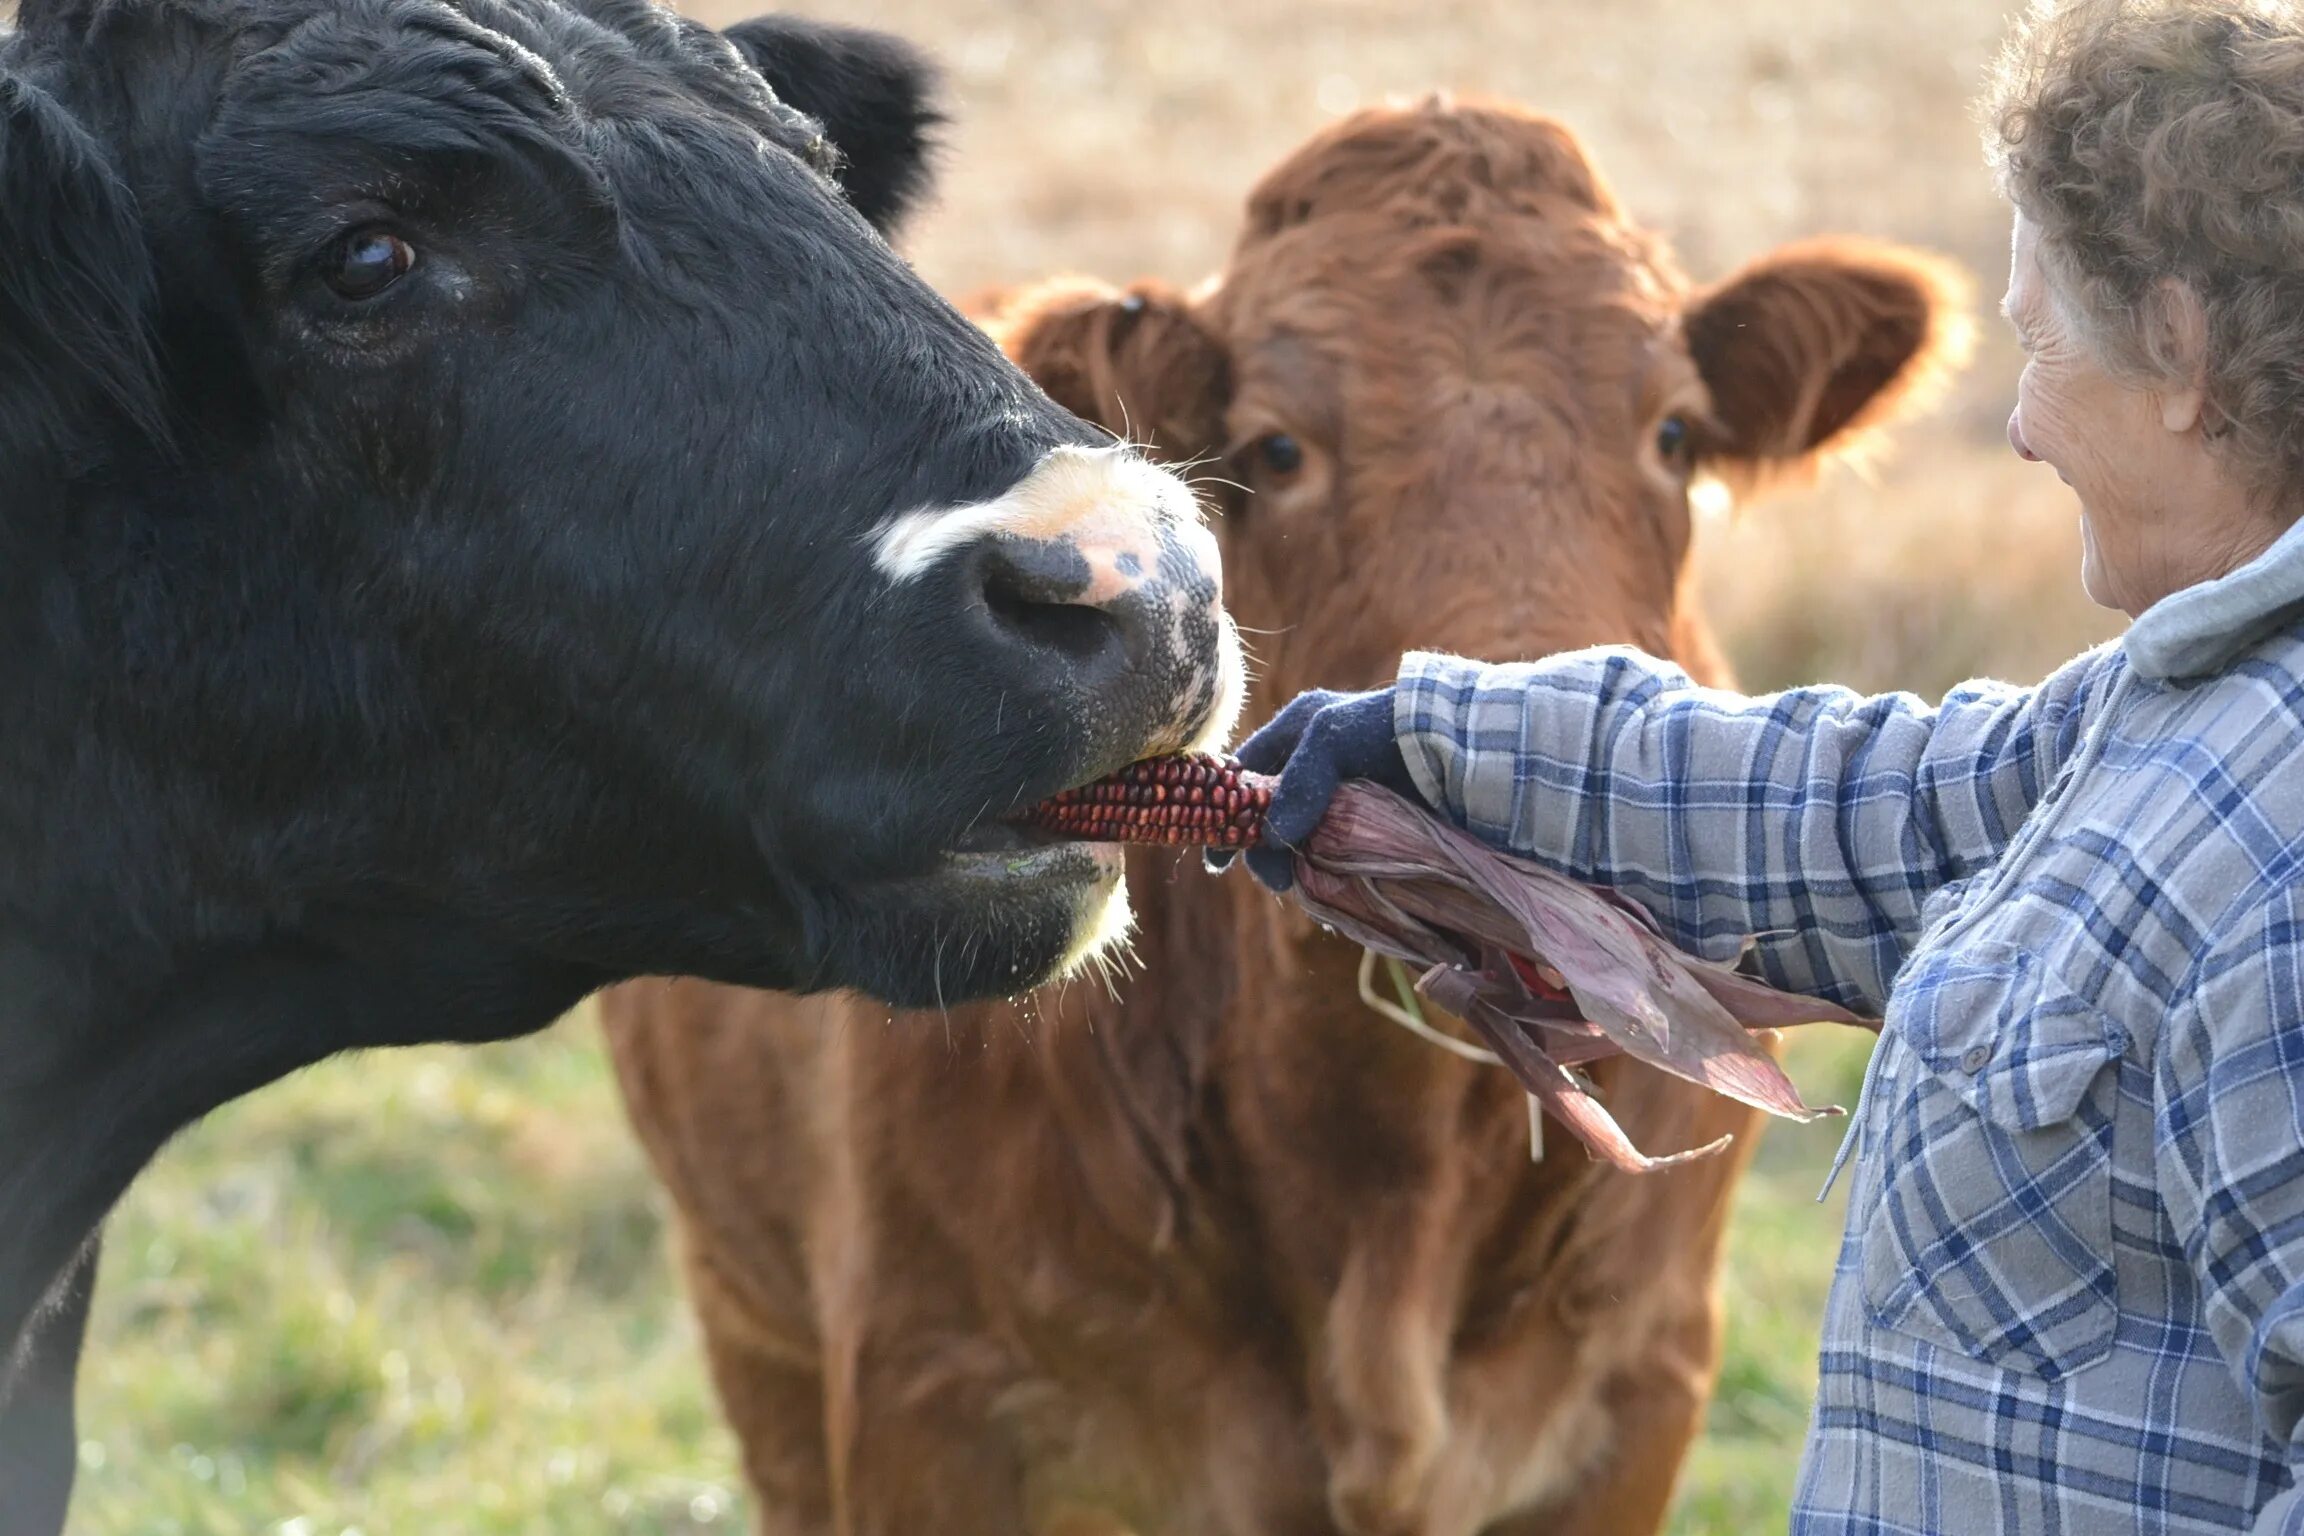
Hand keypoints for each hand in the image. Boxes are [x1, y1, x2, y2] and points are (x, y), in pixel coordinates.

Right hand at [1209, 687, 1413, 890]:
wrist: (1465, 746)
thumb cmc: (1391, 729)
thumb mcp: (1330, 739)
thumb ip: (1296, 782)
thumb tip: (1274, 837)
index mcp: (1299, 731)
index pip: (1246, 775)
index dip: (1226, 813)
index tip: (1219, 857)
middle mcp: (1317, 766)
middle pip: (1271, 816)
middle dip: (1267, 850)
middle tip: (1278, 880)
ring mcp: (1345, 798)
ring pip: (1303, 842)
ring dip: (1299, 868)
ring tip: (1307, 888)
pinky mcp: (1373, 826)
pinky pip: (1339, 858)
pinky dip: (1331, 878)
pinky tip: (1332, 894)